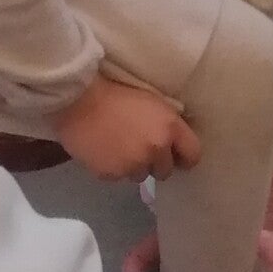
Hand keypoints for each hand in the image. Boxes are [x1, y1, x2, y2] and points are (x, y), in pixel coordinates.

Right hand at [54, 73, 199, 182]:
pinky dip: (113, 168)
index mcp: (170, 127)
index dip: (184, 157)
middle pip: (166, 171)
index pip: (193, 155)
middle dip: (155, 162)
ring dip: (133, 166)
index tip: (176, 156)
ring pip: (141, 175)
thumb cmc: (115, 94)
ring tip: (118, 148)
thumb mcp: (152, 103)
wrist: (79, 101)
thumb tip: (174, 145)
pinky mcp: (112, 175)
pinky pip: (119, 177)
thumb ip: (167, 125)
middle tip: (140, 148)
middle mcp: (156, 150)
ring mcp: (134, 165)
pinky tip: (104, 151)